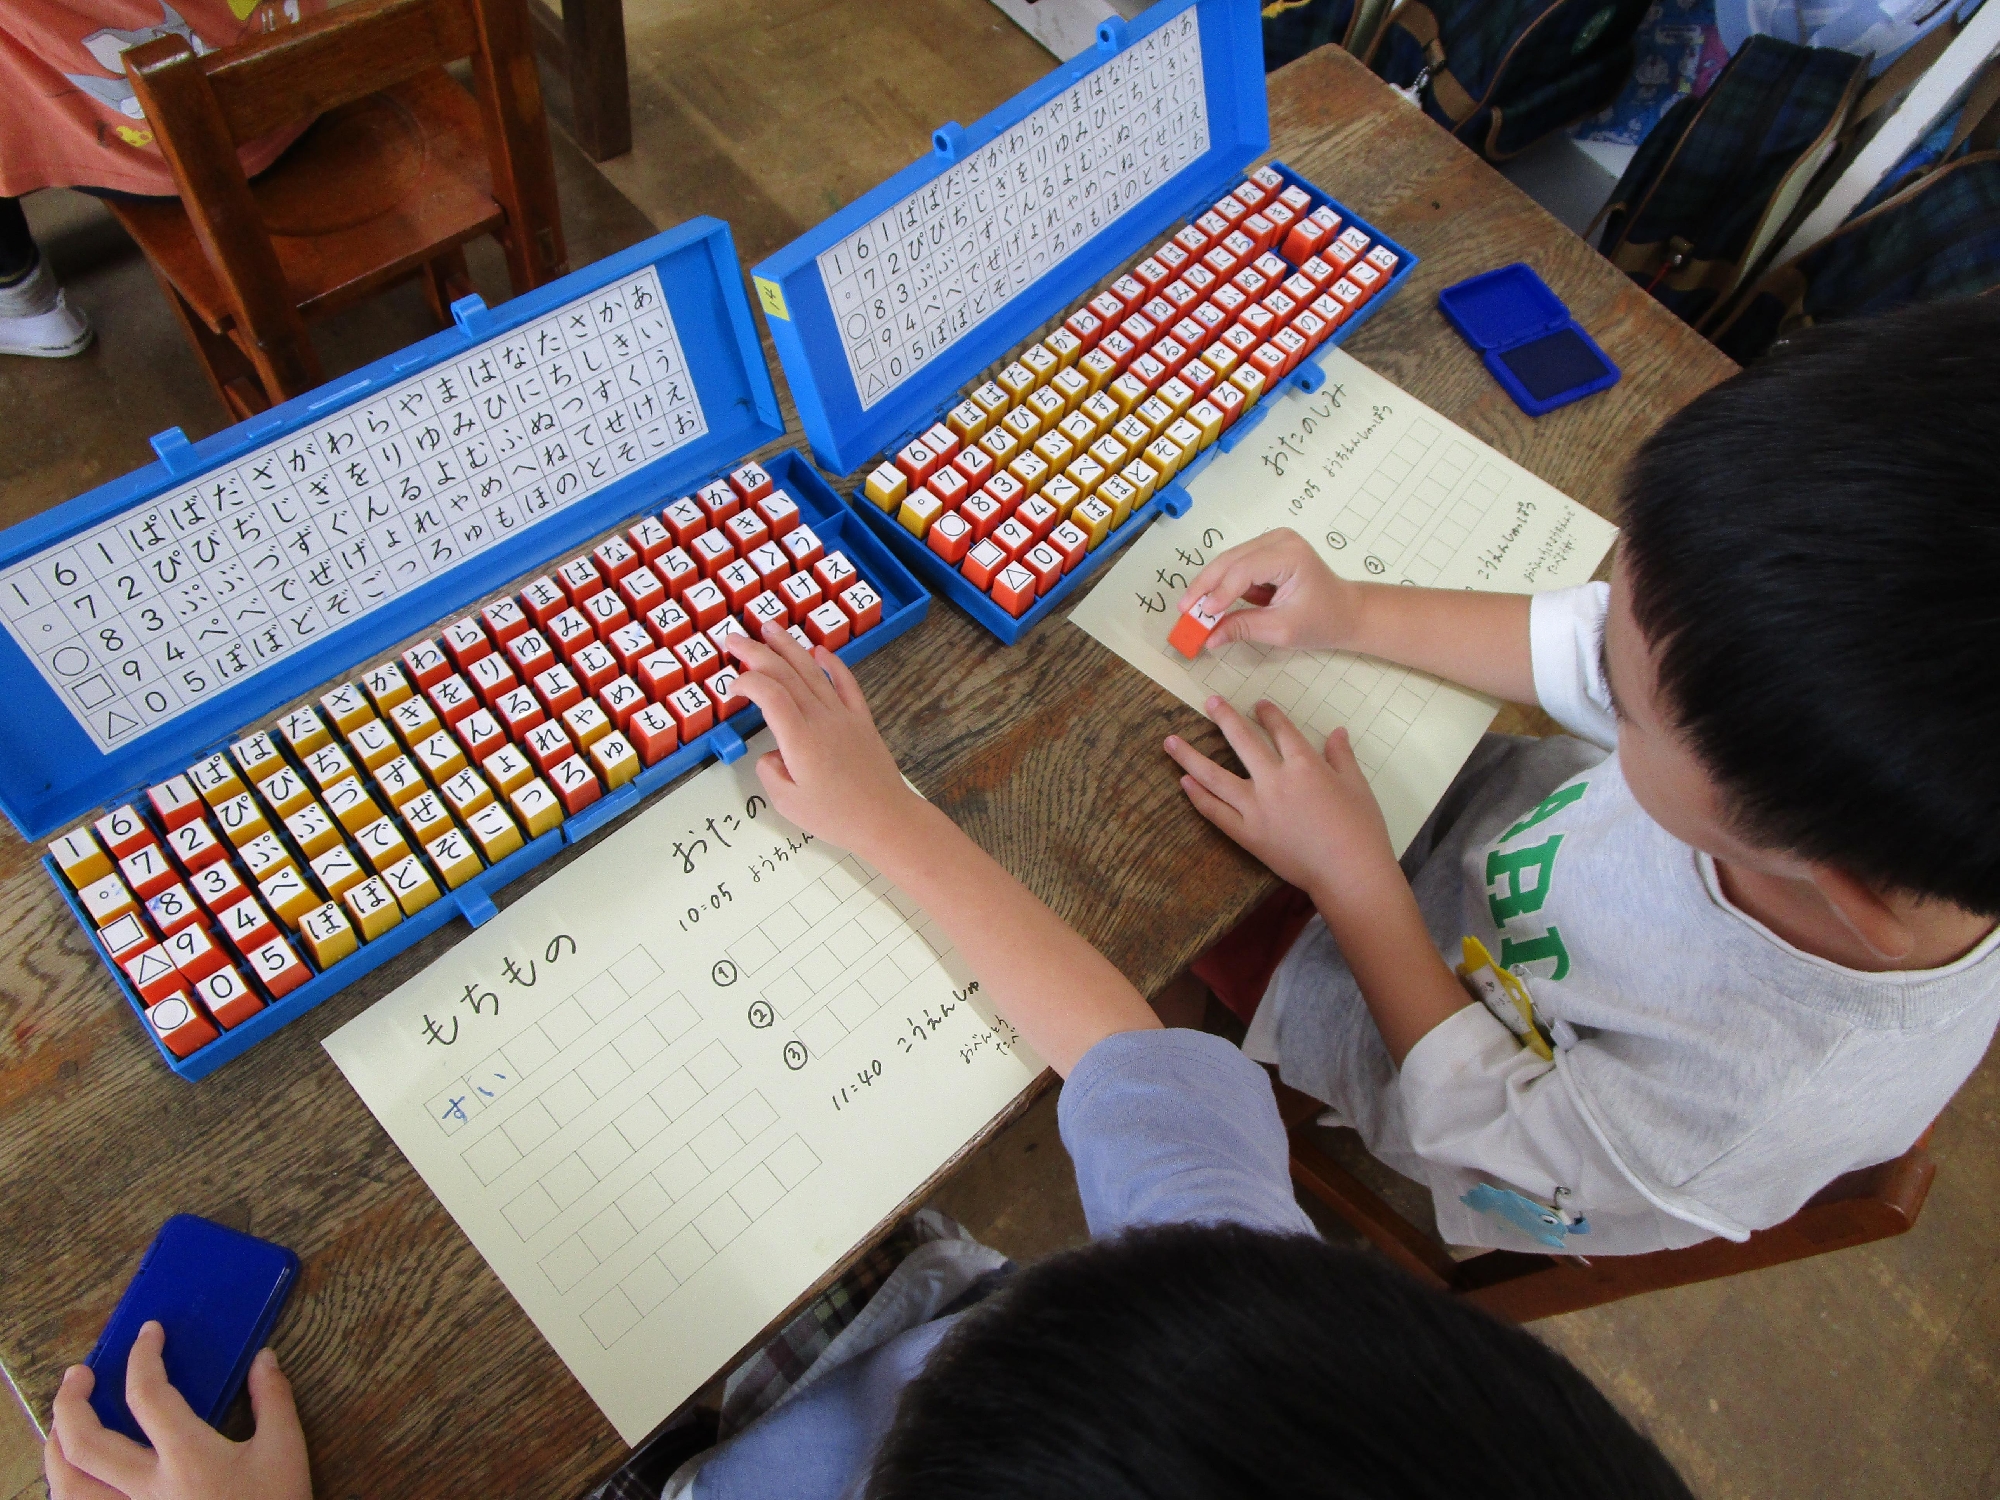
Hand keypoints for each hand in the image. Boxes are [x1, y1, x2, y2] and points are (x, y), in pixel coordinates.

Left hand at [47, 1322, 310, 1499]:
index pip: (148, 1396)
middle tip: (79, 1374)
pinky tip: (76, 1470)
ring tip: (62, 1421)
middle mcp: (148, 1487)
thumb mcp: (285, 1449)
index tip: (149, 1334)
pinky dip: (67, 1485)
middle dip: (72, 1402)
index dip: (144, 1357)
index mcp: (188, 1457)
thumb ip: (273, 1399)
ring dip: (55, 1446)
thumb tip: (262, 1358)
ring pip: (68, 1485)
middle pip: (85, 1443)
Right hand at [724, 630, 922, 858]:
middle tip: (734, 638)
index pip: (769, 694)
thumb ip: (769, 772)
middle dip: (757, 652)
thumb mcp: (787, 803)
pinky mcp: (861, 721)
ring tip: (770, 628)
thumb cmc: (838, 816)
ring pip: (812, 671)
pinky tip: (820, 651)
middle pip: (786, 673)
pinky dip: (832, 664)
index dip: (747, 682)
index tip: (732, 687)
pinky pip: (846, 684)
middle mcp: (821, 718)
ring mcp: (844, 716)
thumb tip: (770, 754)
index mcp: (800, 738)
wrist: (886, 819)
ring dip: (789, 647)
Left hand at [1165, 698, 1399, 909]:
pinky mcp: (1246, 834)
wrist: (1348, 873)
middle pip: (1242, 741)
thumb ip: (1342, 756)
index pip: (1281, 730)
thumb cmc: (1360, 829)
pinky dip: (1197, 797)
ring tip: (1170, 741)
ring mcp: (1255, 808)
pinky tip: (1183, 782)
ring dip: (1190, 756)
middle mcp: (1274, 780)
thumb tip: (1337, 731)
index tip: (1258, 704)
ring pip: (1214, 776)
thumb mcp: (1357, 786)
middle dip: (1224, 717)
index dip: (1268, 714)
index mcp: (1304, 765)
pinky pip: (1215, 813)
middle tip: (1209, 701)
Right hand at [1177, 528, 1358, 652]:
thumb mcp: (1281, 629)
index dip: (1219, 593)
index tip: (1201, 615)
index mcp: (1290, 554)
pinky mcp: (1266, 550)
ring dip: (1211, 586)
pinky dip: (1223, 584)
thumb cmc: (1322, 620)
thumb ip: (1242, 628)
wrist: (1345, 612)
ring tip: (1194, 610)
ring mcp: (1272, 541)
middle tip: (1184, 610)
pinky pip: (1236, 565)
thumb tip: (1208, 637)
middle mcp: (1279, 539)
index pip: (1244, 570)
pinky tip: (1214, 603)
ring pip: (1228, 561)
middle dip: (1205, 586)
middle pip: (1230, 560)